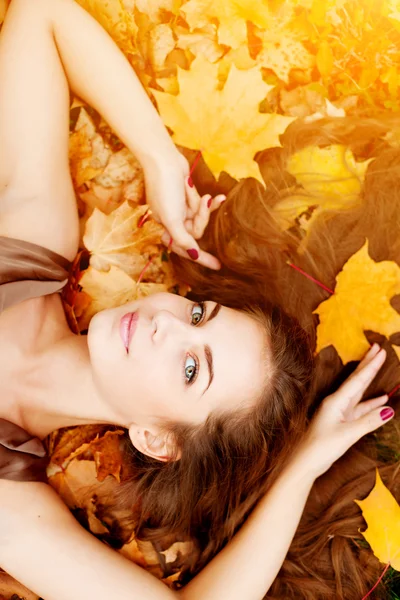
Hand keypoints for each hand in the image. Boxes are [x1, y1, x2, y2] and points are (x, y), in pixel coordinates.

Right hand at [142, 153, 225, 269]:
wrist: (163, 161)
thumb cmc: (164, 189)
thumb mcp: (172, 218)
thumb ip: (183, 239)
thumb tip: (193, 254)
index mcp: (166, 230)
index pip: (186, 249)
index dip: (202, 258)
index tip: (217, 267)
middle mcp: (174, 222)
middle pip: (196, 231)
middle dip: (202, 217)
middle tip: (203, 202)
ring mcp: (181, 210)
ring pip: (201, 217)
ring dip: (203, 206)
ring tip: (203, 195)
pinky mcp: (188, 198)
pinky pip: (202, 205)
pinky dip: (207, 201)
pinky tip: (218, 197)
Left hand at [298, 344, 393, 478]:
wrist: (304, 463)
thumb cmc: (321, 447)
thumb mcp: (347, 434)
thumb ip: (368, 422)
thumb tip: (388, 410)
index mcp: (336, 401)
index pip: (357, 380)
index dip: (370, 365)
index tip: (380, 350)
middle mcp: (337, 403)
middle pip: (357, 380)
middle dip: (368, 364)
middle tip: (378, 348)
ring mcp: (339, 412)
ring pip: (359, 393)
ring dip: (370, 381)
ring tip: (380, 367)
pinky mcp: (341, 422)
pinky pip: (360, 409)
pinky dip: (371, 404)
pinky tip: (381, 400)